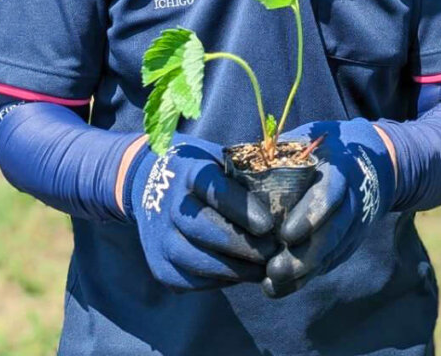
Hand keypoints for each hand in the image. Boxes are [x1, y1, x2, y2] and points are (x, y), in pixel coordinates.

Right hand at [125, 132, 279, 291]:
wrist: (150, 184)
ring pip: (198, 260)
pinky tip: (240, 274)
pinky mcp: (159, 267)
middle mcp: (168, 204)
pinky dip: (220, 281)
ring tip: (263, 268)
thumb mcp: (220, 159)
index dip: (242, 209)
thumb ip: (246, 174)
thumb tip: (290, 190)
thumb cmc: (202, 170)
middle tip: (272, 250)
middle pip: (205, 230)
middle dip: (243, 245)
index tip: (268, 224)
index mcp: (189, 172)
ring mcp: (160, 238)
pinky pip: (192, 281)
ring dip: (235, 269)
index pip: (214, 190)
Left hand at [262, 118, 396, 298]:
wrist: (373, 161)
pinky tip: (281, 287)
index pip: (328, 195)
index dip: (309, 216)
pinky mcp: (350, 241)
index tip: (284, 235)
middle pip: (332, 233)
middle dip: (304, 257)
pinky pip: (330, 262)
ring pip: (331, 253)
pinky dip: (307, 277)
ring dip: (302, 274)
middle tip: (274, 271)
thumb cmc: (327, 147)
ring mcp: (355, 224)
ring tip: (271, 285)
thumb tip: (235, 166)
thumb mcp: (308, 139)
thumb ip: (279, 153)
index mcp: (339, 169)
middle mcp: (352, 200)